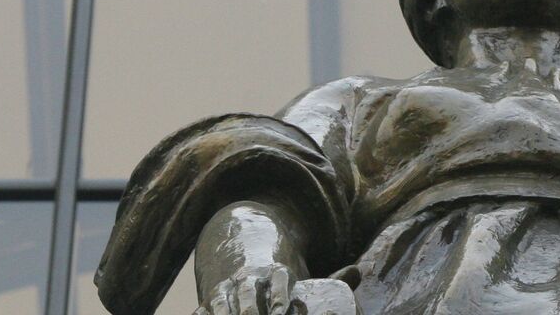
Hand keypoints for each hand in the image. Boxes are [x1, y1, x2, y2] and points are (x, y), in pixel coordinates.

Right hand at [198, 270, 360, 314]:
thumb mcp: (301, 274)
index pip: (278, 282)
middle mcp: (249, 277)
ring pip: (222, 301)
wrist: (240, 250)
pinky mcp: (208, 299)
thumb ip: (331, 279)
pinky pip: (201, 309)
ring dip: (225, 314)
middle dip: (249, 311)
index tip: (281, 312)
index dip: (279, 297)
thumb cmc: (279, 275)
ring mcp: (226, 287)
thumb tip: (358, 272)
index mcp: (275, 271)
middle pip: (248, 294)